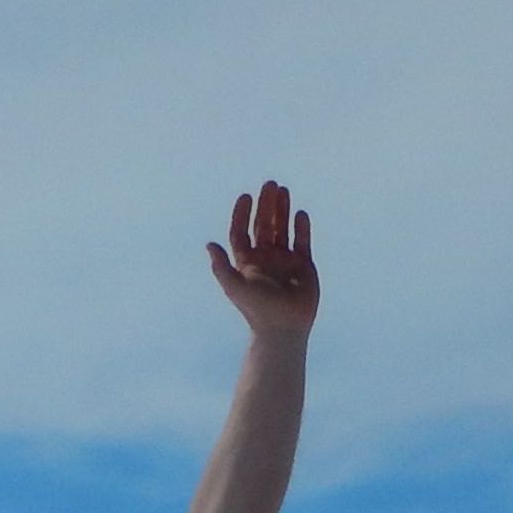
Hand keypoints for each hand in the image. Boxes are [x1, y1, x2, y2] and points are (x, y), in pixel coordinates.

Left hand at [205, 179, 318, 336]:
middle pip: (263, 225)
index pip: (241, 232)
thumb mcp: (234, 286)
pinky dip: (301, 227)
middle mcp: (265, 258)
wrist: (283, 328)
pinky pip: (302, 241)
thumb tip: (209, 244)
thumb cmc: (256, 310)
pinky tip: (300, 213)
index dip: (241, 214)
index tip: (245, 196)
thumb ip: (221, 266)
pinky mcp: (304, 265)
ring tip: (283, 190)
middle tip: (269, 184)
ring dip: (282, 210)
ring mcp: (285, 260)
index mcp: (246, 262)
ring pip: (282, 228)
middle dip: (265, 205)